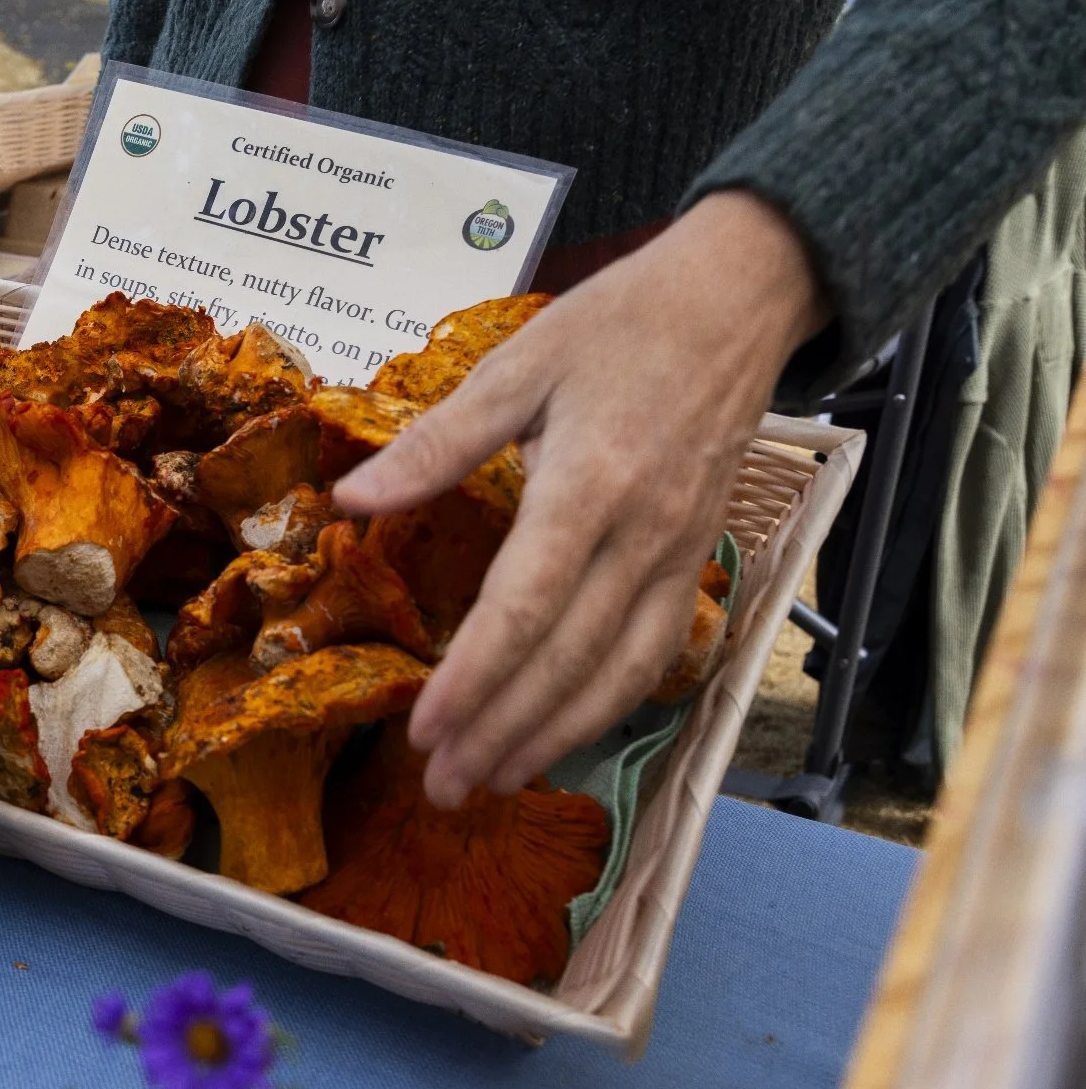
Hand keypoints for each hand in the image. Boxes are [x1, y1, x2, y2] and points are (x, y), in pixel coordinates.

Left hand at [332, 190, 828, 807]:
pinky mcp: (696, 561)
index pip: (525, 608)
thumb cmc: (621, 324)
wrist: (738, 301)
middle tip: (442, 787)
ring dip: (554, 735)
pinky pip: (654, 654)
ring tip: (493, 780)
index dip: (475, 678)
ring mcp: (678, 555)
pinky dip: (608, 706)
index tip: (425, 730)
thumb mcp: (518, 365)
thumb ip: (437, 442)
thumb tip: (350, 497)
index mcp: (588, 486)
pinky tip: (562, 732)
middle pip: (568, 660)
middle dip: (502, 731)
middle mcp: (642, 536)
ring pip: (619, 673)